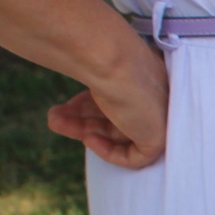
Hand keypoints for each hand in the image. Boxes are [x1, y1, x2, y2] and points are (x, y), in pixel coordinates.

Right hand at [45, 37, 169, 167]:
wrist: (111, 59)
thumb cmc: (101, 56)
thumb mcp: (96, 69)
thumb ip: (94, 82)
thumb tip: (67, 69)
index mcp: (147, 78)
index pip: (120, 99)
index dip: (91, 103)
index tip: (70, 102)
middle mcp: (156, 97)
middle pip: (116, 117)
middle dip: (82, 118)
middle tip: (54, 116)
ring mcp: (160, 119)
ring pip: (119, 134)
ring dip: (84, 131)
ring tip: (55, 122)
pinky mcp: (158, 140)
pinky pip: (134, 158)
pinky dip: (109, 152)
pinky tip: (88, 138)